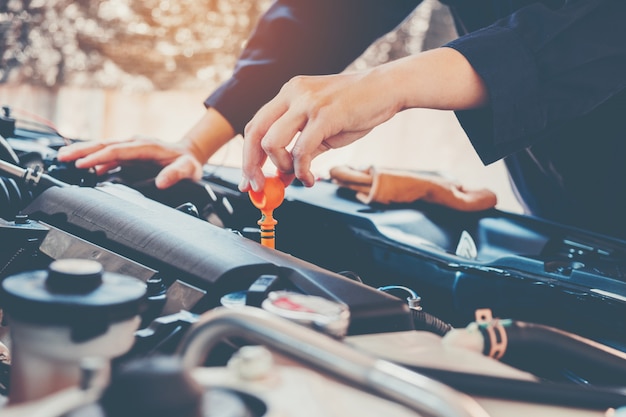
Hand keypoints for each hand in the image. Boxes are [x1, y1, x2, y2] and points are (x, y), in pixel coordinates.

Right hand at [56, 136, 203, 188]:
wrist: (190, 154)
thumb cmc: (189, 163)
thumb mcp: (188, 170)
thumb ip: (176, 175)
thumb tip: (162, 183)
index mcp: (146, 146)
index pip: (118, 151)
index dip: (100, 157)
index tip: (83, 164)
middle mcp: (136, 144)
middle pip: (105, 145)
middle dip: (83, 150)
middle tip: (62, 157)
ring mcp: (132, 148)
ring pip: (104, 148)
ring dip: (84, 153)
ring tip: (64, 159)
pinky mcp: (130, 154)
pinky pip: (110, 156)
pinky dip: (96, 161)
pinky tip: (85, 169)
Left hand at [240, 70, 399, 191]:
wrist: (388, 88)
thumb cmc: (358, 108)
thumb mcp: (323, 127)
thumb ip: (302, 148)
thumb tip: (285, 176)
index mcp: (289, 93)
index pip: (255, 125)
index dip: (248, 155)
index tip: (249, 178)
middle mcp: (292, 94)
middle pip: (254, 133)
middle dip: (251, 166)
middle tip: (258, 188)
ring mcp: (307, 103)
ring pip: (271, 143)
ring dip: (281, 167)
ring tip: (298, 176)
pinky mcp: (324, 115)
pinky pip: (301, 151)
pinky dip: (302, 171)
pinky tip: (310, 178)